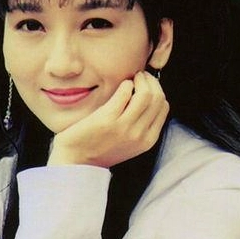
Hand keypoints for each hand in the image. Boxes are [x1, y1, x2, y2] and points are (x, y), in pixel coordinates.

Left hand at [47, 71, 169, 167]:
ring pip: (146, 94)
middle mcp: (139, 135)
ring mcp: (124, 127)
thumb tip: (146, 94)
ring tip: (131, 78)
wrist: (75, 161)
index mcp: (147, 140)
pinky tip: (119, 86)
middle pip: (157, 98)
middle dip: (151, 81)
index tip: (146, 84)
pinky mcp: (107, 119)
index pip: (164, 106)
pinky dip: (125, 84)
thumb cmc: (100, 146)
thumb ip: (140, 123)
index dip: (157, 90)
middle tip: (140, 76)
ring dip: (140, 79)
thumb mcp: (128, 141)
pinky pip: (124, 92)